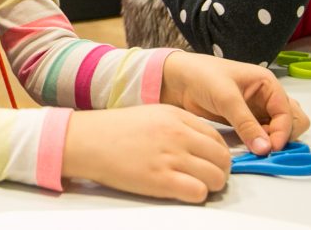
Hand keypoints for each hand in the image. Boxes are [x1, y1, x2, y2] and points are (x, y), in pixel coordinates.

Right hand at [62, 104, 229, 202]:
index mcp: (177, 117)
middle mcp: (178, 135)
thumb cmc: (115, 130)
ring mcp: (170, 157)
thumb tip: (201, 143)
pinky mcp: (161, 180)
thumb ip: (179, 125)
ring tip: (197, 185)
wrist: (88, 141)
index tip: (213, 161)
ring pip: (215, 176)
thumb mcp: (153, 114)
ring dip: (211, 185)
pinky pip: (198, 191)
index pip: (218, 138)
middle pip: (222, 157)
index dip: (219, 153)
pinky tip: (184, 191)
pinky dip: (196, 195)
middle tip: (210, 176)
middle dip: (220, 170)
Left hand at [159, 52, 309, 154]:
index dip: (282, 132)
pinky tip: (247, 146)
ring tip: (255, 146)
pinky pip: (261, 135)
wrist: (178, 80)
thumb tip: (265, 149)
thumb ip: (246, 124)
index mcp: (268, 83)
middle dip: (283, 136)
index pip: (288, 113)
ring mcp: (257, 110)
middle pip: (292, 122)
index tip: (271, 148)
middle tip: (264, 146)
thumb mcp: (226, 98)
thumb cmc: (202, 76)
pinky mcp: (245, 121)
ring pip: (279, 130)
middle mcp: (266, 97)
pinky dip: (259, 143)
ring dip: (272, 141)